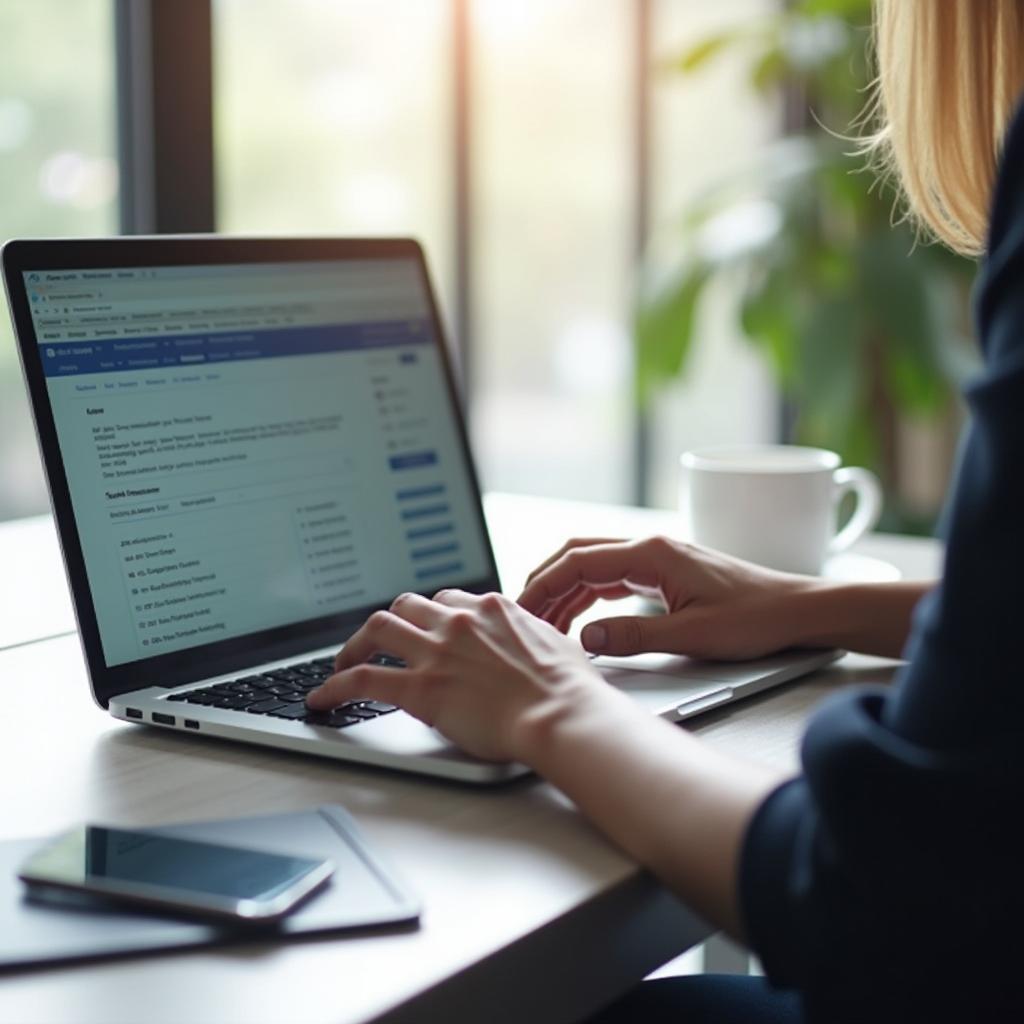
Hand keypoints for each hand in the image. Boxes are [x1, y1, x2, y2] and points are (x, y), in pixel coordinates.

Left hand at [306, 590, 620, 761]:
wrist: (561, 712)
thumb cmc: (567, 687)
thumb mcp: (554, 642)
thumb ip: (528, 636)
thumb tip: (528, 642)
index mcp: (490, 609)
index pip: (446, 601)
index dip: (430, 617)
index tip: (423, 631)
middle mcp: (458, 622)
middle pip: (406, 605)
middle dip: (389, 622)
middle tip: (378, 642)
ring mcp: (436, 652)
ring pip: (378, 629)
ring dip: (355, 644)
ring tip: (343, 664)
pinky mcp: (420, 688)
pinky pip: (364, 678)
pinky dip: (336, 685)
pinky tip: (324, 697)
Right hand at [519, 536, 821, 659]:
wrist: (797, 610)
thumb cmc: (754, 619)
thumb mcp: (691, 636)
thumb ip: (633, 636)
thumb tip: (584, 640)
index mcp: (652, 554)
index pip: (579, 560)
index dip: (544, 584)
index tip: (521, 609)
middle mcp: (651, 548)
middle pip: (579, 554)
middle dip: (546, 582)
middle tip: (523, 614)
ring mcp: (658, 558)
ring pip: (594, 565)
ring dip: (566, 591)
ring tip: (544, 622)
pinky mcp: (666, 573)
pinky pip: (614, 577)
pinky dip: (589, 595)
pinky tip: (580, 619)